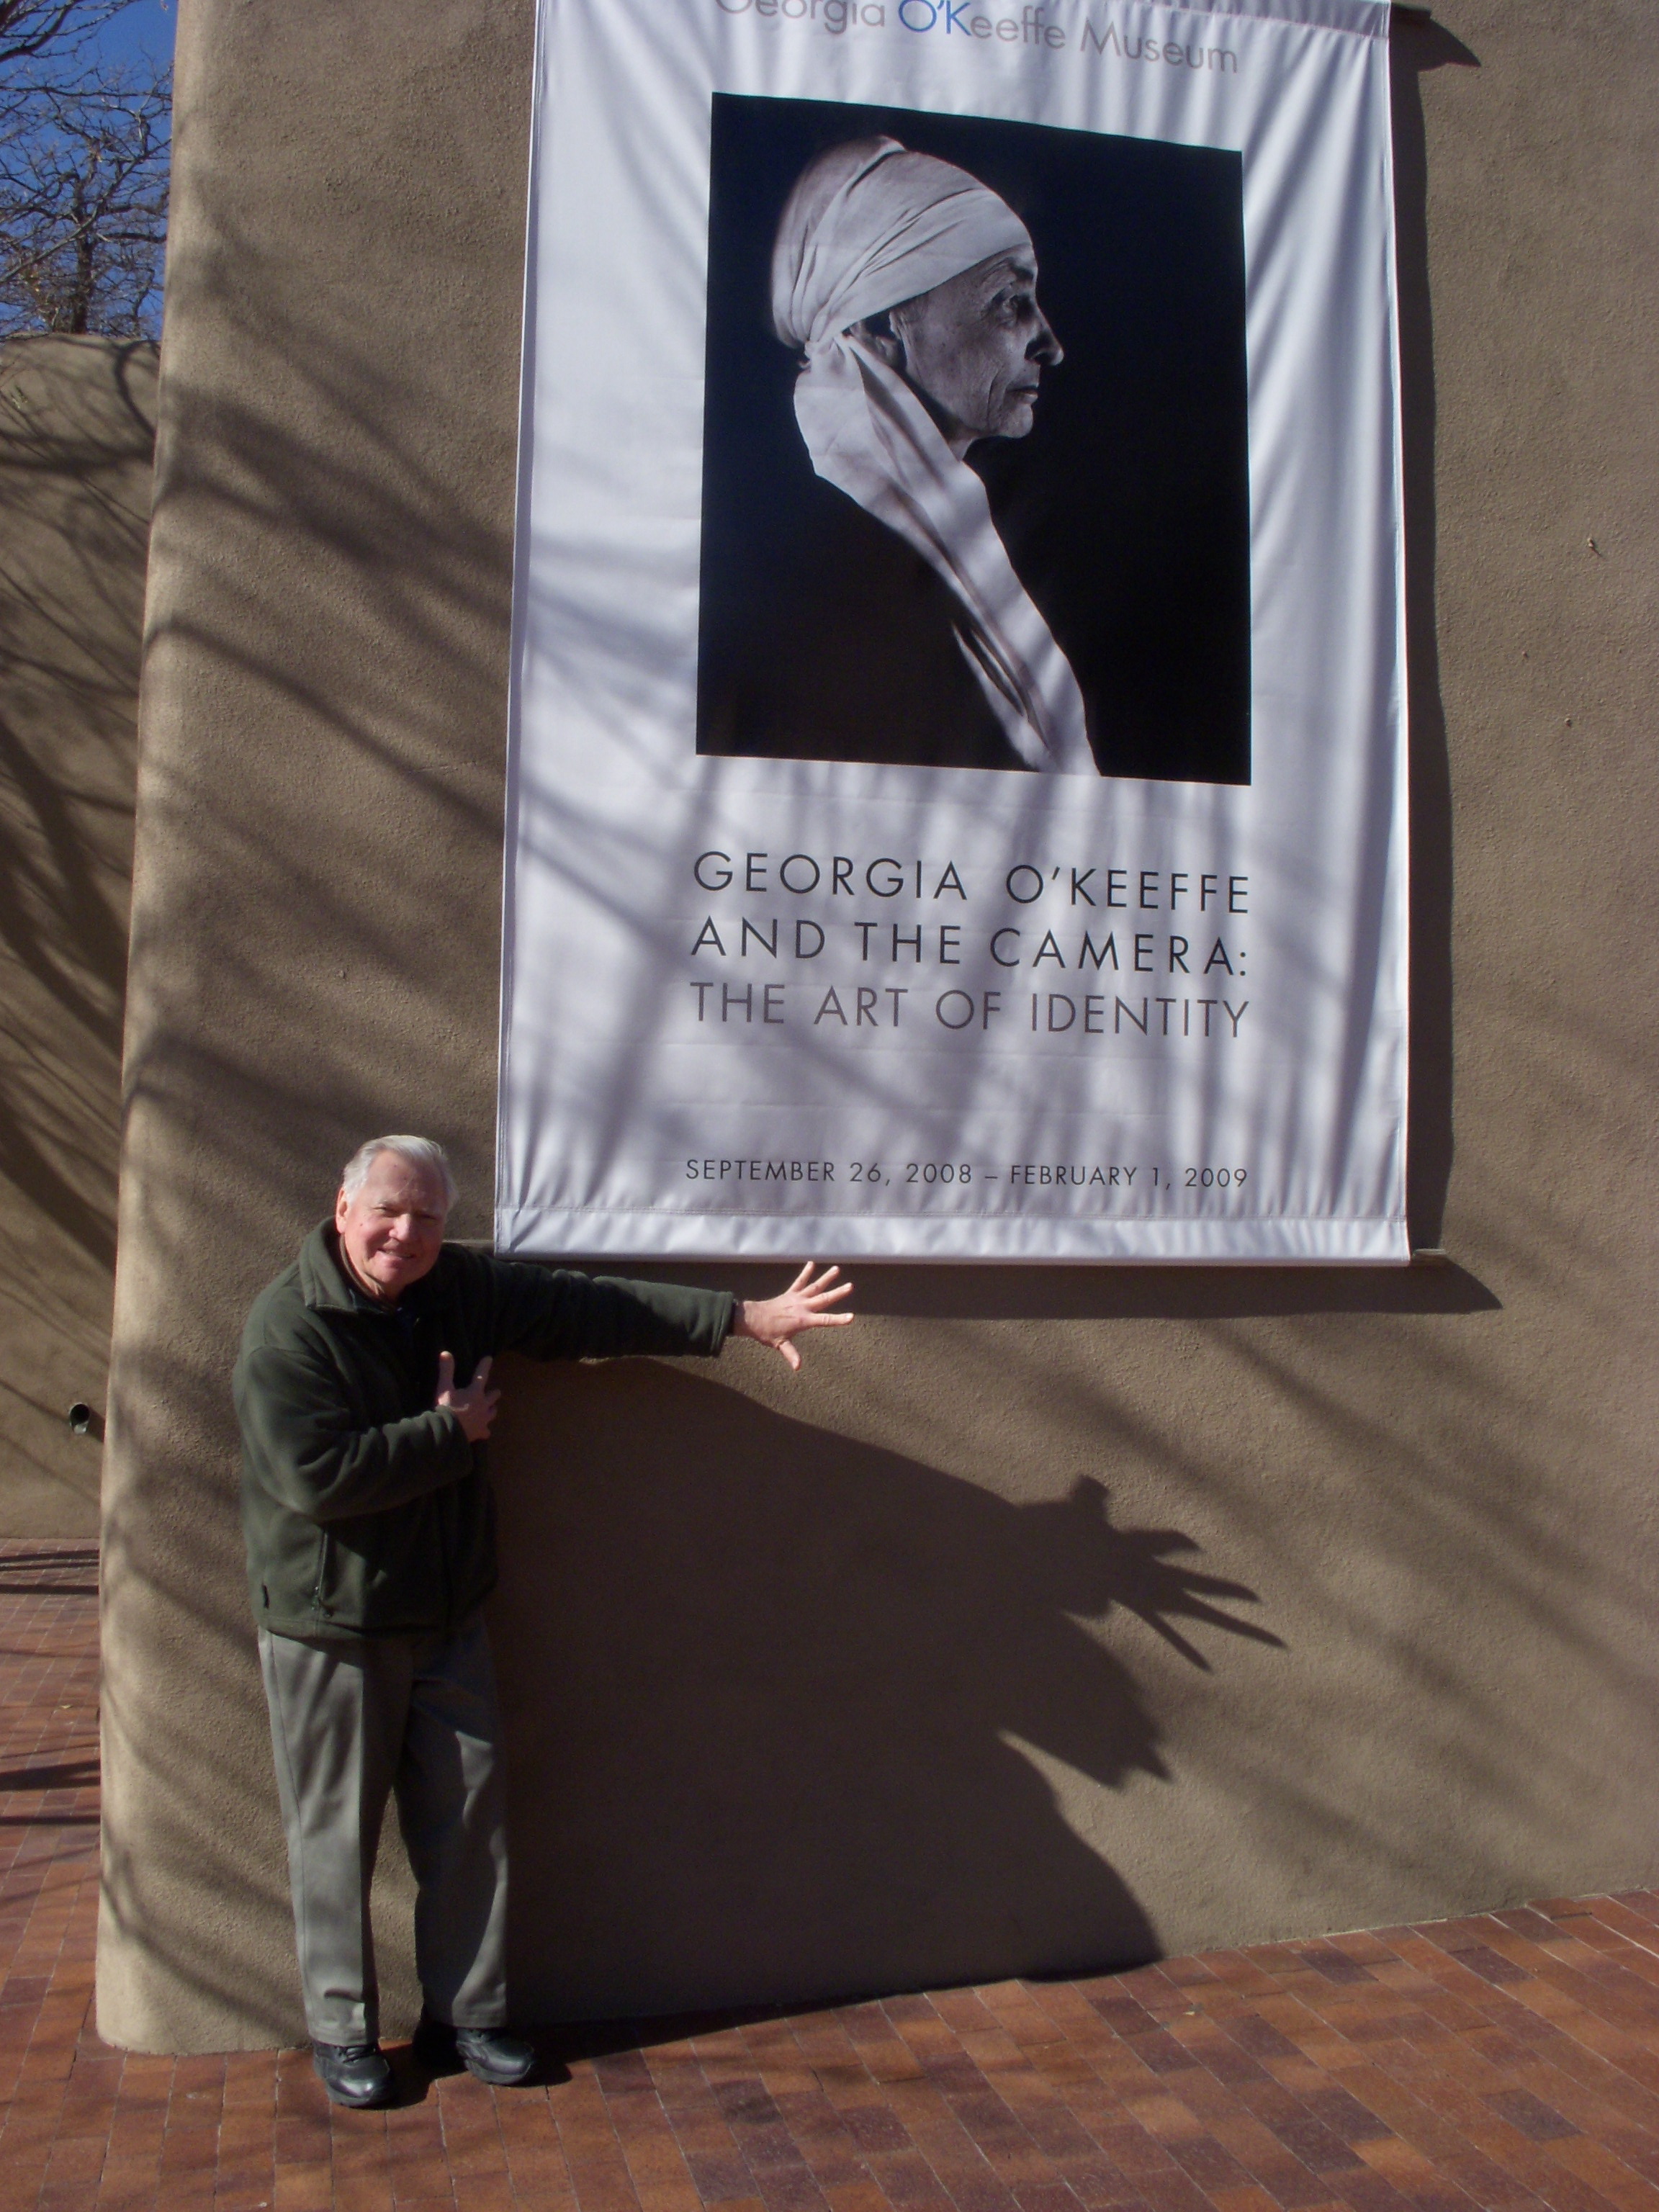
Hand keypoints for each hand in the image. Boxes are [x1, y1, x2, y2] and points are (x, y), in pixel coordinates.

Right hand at [436, 1351, 500, 1442]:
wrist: (448, 1431)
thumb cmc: (446, 1407)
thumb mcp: (444, 1387)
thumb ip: (446, 1370)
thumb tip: (445, 1353)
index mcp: (475, 1392)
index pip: (481, 1375)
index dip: (485, 1366)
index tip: (489, 1358)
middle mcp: (483, 1404)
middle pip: (493, 1396)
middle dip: (494, 1393)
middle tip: (495, 1392)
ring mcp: (483, 1419)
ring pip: (493, 1412)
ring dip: (492, 1409)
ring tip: (491, 1409)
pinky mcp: (480, 1432)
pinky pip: (486, 1432)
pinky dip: (484, 1431)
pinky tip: (483, 1432)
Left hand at [731, 1263, 853, 1371]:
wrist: (752, 1318)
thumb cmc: (767, 1333)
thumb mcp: (780, 1345)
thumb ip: (791, 1354)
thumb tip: (798, 1367)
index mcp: (803, 1320)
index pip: (825, 1321)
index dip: (839, 1319)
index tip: (851, 1317)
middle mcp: (802, 1307)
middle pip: (824, 1299)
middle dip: (838, 1293)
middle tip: (851, 1286)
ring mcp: (796, 1299)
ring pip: (814, 1287)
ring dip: (826, 1278)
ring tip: (836, 1269)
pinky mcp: (790, 1294)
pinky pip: (799, 1282)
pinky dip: (805, 1273)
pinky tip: (811, 1263)